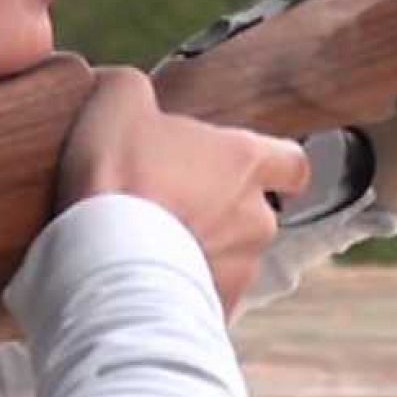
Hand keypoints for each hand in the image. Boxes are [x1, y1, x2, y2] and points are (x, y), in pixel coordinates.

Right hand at [60, 67, 310, 314]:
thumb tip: (124, 86)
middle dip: (223, 214)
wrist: (104, 258)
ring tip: (152, 251)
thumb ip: (134, 88)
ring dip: (203, 254)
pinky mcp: (216, 310)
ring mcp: (241, 269)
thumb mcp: (117, 102)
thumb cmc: (118, 174)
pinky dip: (184, 293)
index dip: (275, 166)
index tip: (248, 169)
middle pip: (255, 213)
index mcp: (245, 161)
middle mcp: (257, 217)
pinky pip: (206, 299)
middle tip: (174, 208)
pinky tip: (147, 284)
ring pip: (233, 259)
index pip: (292, 163)